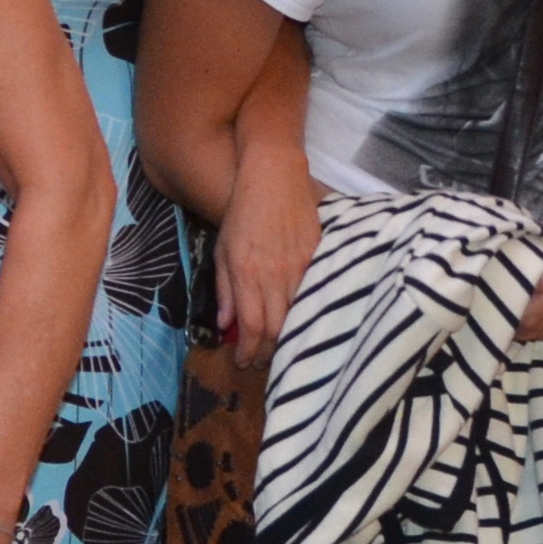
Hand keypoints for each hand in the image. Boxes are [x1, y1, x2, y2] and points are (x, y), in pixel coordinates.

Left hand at [216, 171, 319, 355]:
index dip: (248, 352)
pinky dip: (310, 315)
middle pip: (278, 330)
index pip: (251, 327)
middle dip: (269, 354)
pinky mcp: (320, 257)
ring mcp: (301, 267)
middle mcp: (275, 275)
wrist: (274, 178)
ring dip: (290, 339)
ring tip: (282, 351)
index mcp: (247, 274)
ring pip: (300, 316)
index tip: (243, 364)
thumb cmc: (242, 214)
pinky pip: (317, 295)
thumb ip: (225, 289)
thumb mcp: (223, 250)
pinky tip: (304, 324)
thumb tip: (225, 326)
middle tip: (262, 365)